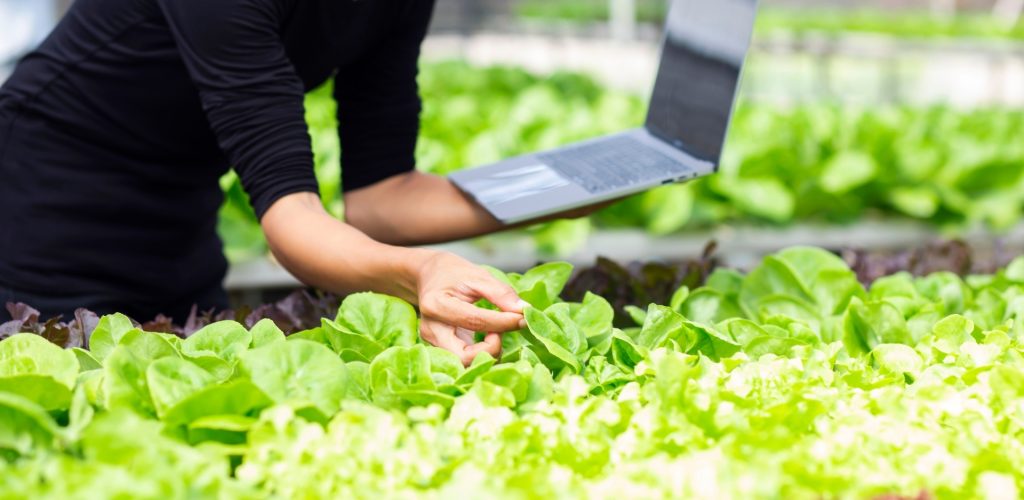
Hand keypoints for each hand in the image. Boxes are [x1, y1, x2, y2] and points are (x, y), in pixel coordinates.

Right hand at [414, 250, 525, 365]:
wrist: (430, 277)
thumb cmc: (454, 274)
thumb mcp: (478, 276)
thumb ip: (501, 294)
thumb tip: (523, 311)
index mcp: (436, 305)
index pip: (474, 321)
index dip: (502, 323)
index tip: (522, 318)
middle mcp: (430, 329)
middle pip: (464, 356)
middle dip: (491, 349)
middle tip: (500, 331)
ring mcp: (433, 343)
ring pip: (466, 364)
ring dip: (488, 352)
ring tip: (494, 331)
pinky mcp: (440, 351)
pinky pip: (465, 361)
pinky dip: (483, 354)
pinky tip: (488, 337)